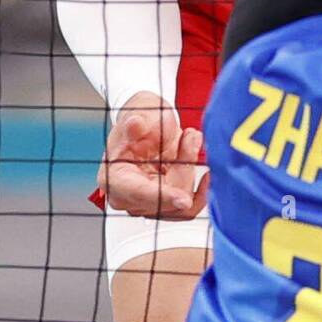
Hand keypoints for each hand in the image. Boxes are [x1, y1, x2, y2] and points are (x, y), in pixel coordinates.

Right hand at [98, 90, 208, 219]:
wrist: (148, 124)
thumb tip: (134, 123)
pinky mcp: (165, 205)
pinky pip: (189, 206)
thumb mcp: (137, 115)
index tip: (184, 199)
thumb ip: (135, 123)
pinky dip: (201, 191)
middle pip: (165, 199)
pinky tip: (207, 174)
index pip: (139, 192)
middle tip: (190, 136)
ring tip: (189, 139)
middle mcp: (128, 198)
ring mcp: (147, 204)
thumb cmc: (140, 121)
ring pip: (181, 202)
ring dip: (190, 169)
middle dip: (183, 167)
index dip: (162, 196)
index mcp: (114, 178)